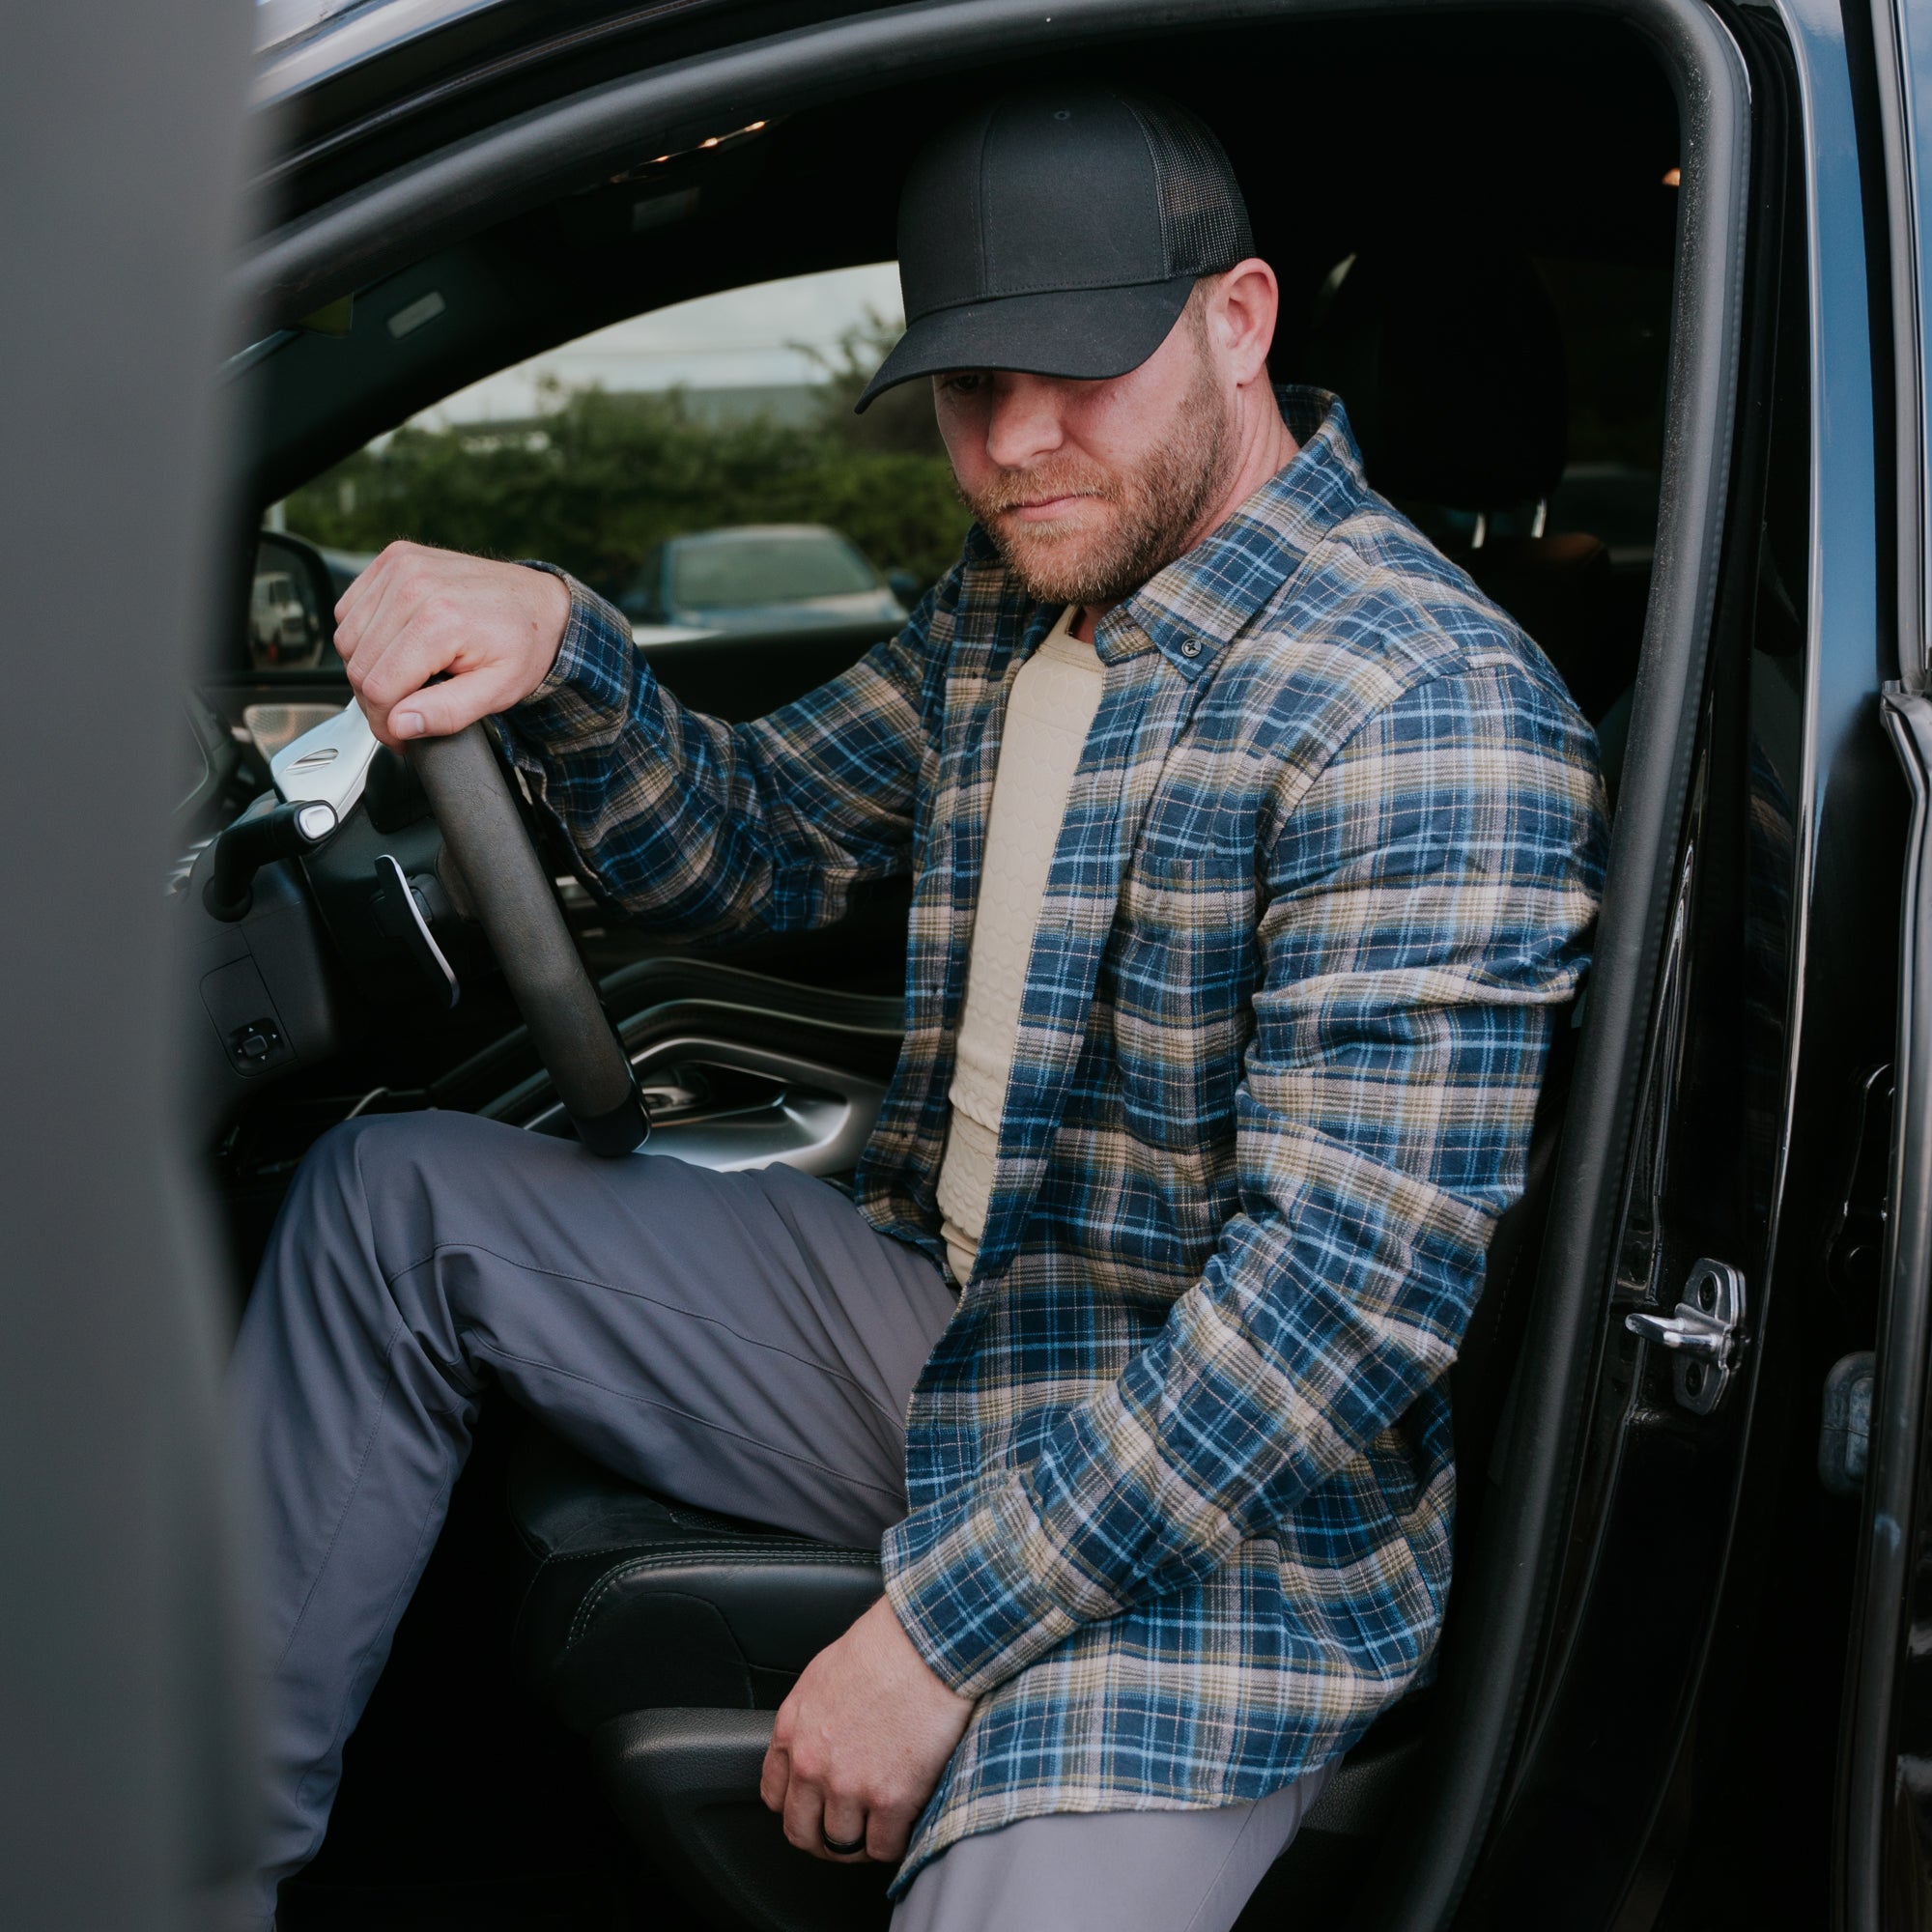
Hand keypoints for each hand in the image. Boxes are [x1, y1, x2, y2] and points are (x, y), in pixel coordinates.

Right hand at [332, 540, 571, 749]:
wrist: (541, 604)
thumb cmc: (523, 644)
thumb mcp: (498, 691)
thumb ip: (447, 713)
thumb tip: (400, 724)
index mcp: (440, 619)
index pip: (379, 688)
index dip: (386, 723)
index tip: (401, 736)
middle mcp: (414, 585)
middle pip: (358, 665)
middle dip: (377, 700)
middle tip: (407, 711)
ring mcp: (401, 566)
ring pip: (347, 639)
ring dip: (368, 666)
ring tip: (407, 676)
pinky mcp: (394, 558)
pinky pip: (349, 609)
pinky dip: (364, 634)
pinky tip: (397, 644)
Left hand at [759, 1595, 973, 1864]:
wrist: (926, 1644)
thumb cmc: (884, 1646)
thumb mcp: (823, 1675)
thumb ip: (811, 1717)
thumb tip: (819, 1741)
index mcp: (792, 1730)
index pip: (775, 1796)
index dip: (798, 1808)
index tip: (816, 1809)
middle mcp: (812, 1764)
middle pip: (802, 1831)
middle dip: (822, 1837)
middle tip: (847, 1831)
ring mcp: (849, 1786)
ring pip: (842, 1846)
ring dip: (861, 1842)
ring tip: (880, 1827)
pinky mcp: (890, 1799)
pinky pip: (883, 1848)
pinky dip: (894, 1843)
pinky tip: (904, 1824)